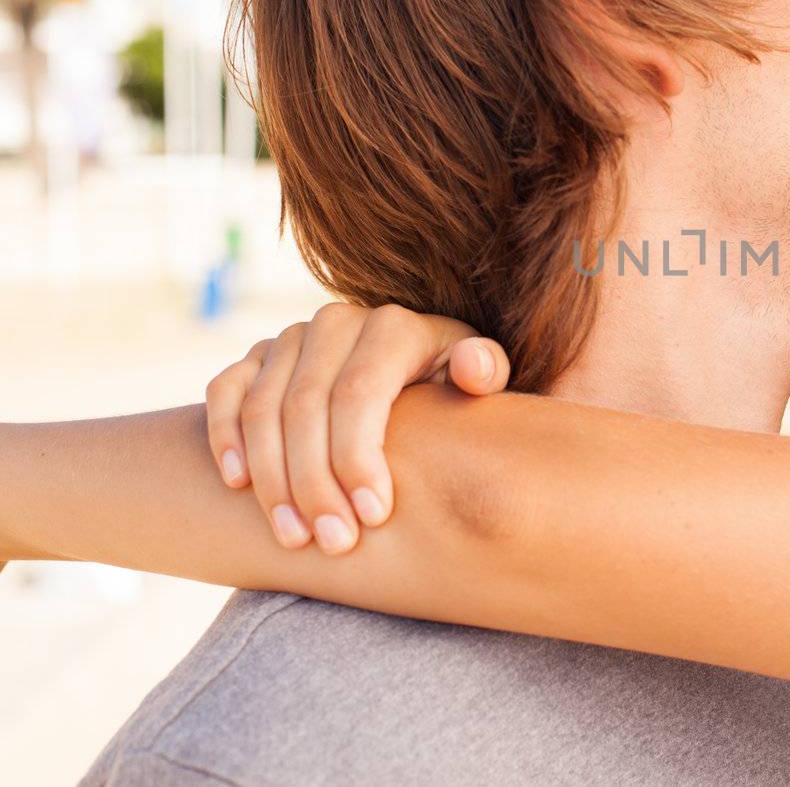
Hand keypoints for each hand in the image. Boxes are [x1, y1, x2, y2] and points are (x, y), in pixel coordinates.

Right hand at [205, 303, 510, 554]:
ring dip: (271, 479)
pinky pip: (225, 392)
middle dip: (315, 483)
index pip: (359, 394)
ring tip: (295, 538)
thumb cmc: (454, 387)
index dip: (358, 457)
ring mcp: (292, 338)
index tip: (374, 517)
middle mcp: (337, 323)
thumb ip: (485, 370)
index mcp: (393, 326)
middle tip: (334, 543)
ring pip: (261, 408)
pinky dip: (225, 436)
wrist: (416, 375)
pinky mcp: (257, 357)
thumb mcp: (482, 376)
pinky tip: (239, 486)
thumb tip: (473, 368)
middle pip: (306, 407)